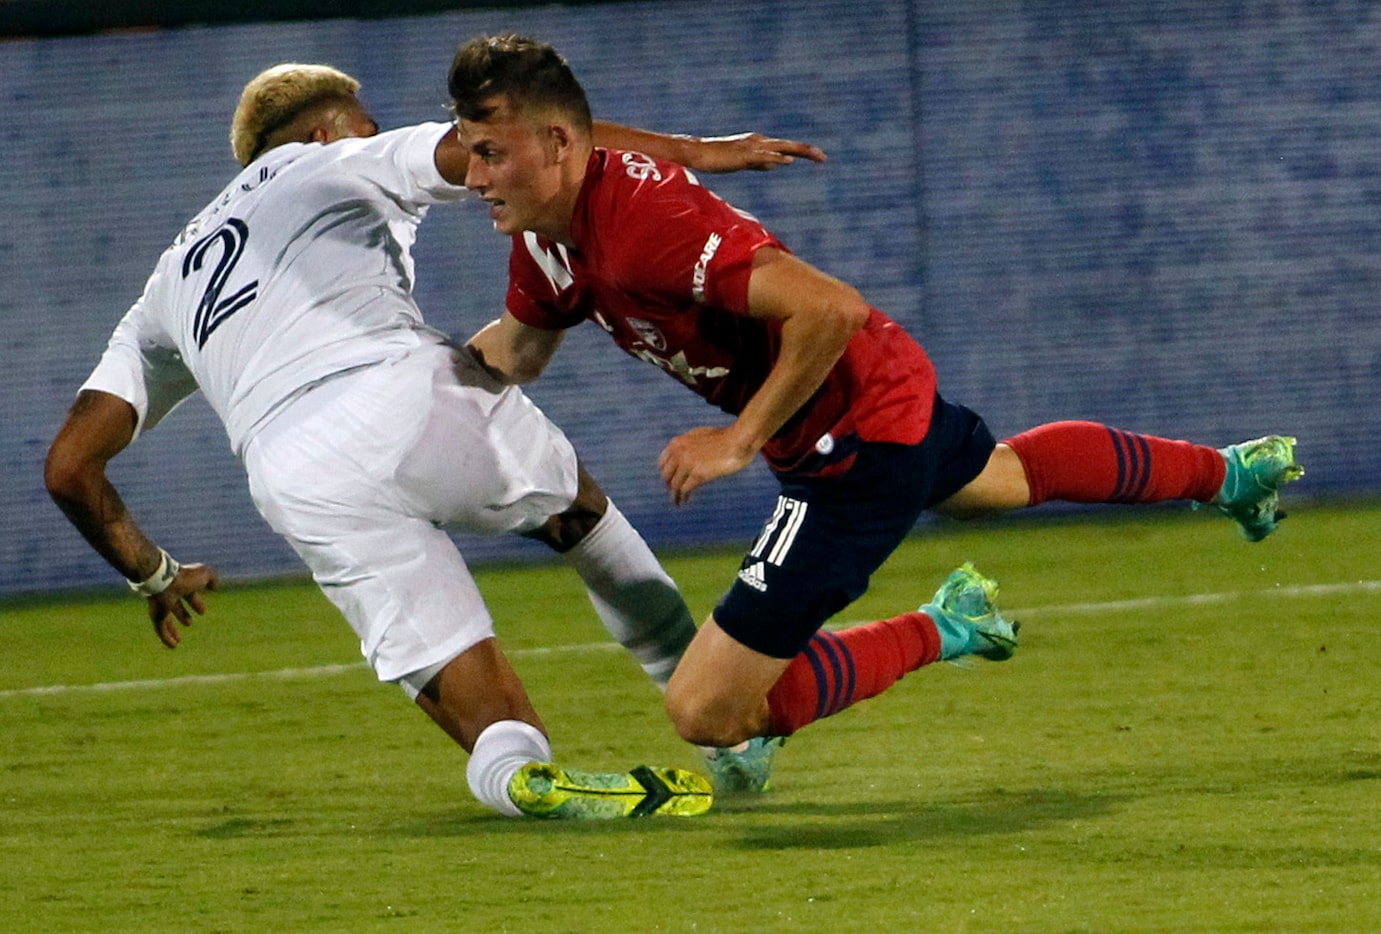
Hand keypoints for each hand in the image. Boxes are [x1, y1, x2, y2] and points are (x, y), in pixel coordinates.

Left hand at [146, 563, 218, 648]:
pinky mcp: (156, 617)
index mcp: (181, 585)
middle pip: (176, 607)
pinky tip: (173, 646)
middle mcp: (170, 596)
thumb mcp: (204, 574)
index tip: (202, 611)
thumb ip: (211, 578)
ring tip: (179, 640)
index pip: (189, 595)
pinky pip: (161, 630)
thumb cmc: (184, 576)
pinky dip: (167, 638)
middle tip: (189, 623)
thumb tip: (214, 586)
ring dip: (173, 630)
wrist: (163, 580)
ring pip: (166, 621)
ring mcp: (161, 607)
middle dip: (182, 614)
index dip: (196, 602)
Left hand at [658, 426, 757, 505]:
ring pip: (674, 485)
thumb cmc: (725, 437)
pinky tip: (685, 501)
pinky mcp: (698, 474)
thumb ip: (689, 444)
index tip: (670, 481)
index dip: (666, 474)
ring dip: (675, 495)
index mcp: (677, 442)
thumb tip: (683, 456)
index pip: (662, 463)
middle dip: (670, 485)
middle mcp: (679, 452)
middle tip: (674, 493)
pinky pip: (684, 490)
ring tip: (678, 502)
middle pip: (666, 475)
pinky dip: (683, 497)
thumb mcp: (701, 435)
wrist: (738, 440)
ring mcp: (687, 463)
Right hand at [689, 133, 826, 172]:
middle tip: (824, 158)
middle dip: (807, 151)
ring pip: (780, 148)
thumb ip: (761, 162)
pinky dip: (776, 158)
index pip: (785, 147)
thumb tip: (777, 165)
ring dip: (798, 151)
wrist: (698, 153)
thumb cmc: (718, 158)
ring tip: (815, 156)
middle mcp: (759, 141)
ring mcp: (751, 147)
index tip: (819, 158)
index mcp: (759, 143)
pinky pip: (763, 156)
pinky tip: (788, 161)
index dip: (803, 152)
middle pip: (788, 145)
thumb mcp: (744, 162)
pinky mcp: (743, 155)